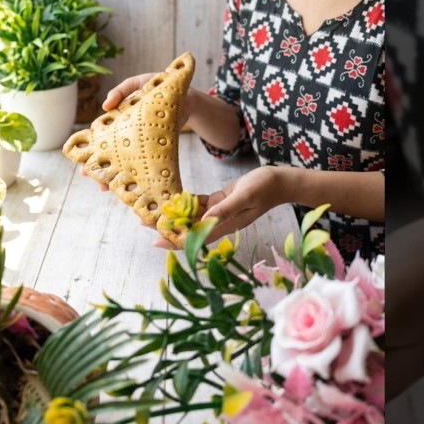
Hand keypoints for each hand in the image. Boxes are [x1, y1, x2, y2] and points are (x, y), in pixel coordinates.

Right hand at [77, 73, 197, 191]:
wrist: (186, 97)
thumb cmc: (157, 87)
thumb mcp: (136, 84)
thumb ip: (120, 91)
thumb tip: (105, 106)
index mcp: (119, 119)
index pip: (102, 136)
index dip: (91, 147)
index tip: (81, 159)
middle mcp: (128, 134)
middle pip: (110, 153)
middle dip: (97, 166)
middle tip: (86, 175)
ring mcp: (141, 143)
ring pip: (125, 162)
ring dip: (114, 175)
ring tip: (104, 187)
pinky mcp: (155, 149)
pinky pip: (143, 163)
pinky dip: (136, 174)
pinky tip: (129, 184)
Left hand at [152, 166, 286, 248]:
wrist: (279, 181)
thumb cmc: (264, 188)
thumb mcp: (244, 196)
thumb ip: (225, 208)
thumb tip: (204, 220)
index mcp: (226, 224)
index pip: (196, 238)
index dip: (176, 242)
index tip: (156, 242)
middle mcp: (220, 222)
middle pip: (190, 229)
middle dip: (168, 227)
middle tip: (144, 222)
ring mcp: (220, 212)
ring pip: (192, 217)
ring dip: (175, 215)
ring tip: (154, 211)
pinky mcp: (221, 201)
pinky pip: (200, 204)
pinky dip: (187, 202)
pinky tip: (173, 199)